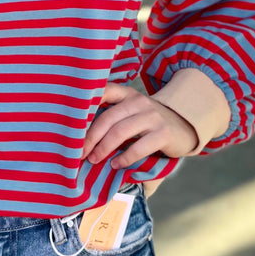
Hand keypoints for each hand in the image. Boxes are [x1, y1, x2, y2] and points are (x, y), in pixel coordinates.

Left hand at [81, 83, 197, 169]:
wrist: (183, 126)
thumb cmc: (148, 122)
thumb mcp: (132, 111)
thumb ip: (112, 114)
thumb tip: (79, 132)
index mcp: (128, 94)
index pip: (104, 91)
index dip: (86, 102)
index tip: (71, 120)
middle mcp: (139, 101)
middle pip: (108, 118)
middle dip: (90, 137)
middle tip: (80, 153)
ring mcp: (152, 116)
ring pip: (120, 132)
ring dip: (103, 148)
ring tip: (94, 160)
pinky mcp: (163, 134)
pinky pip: (138, 147)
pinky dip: (124, 158)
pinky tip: (116, 164)